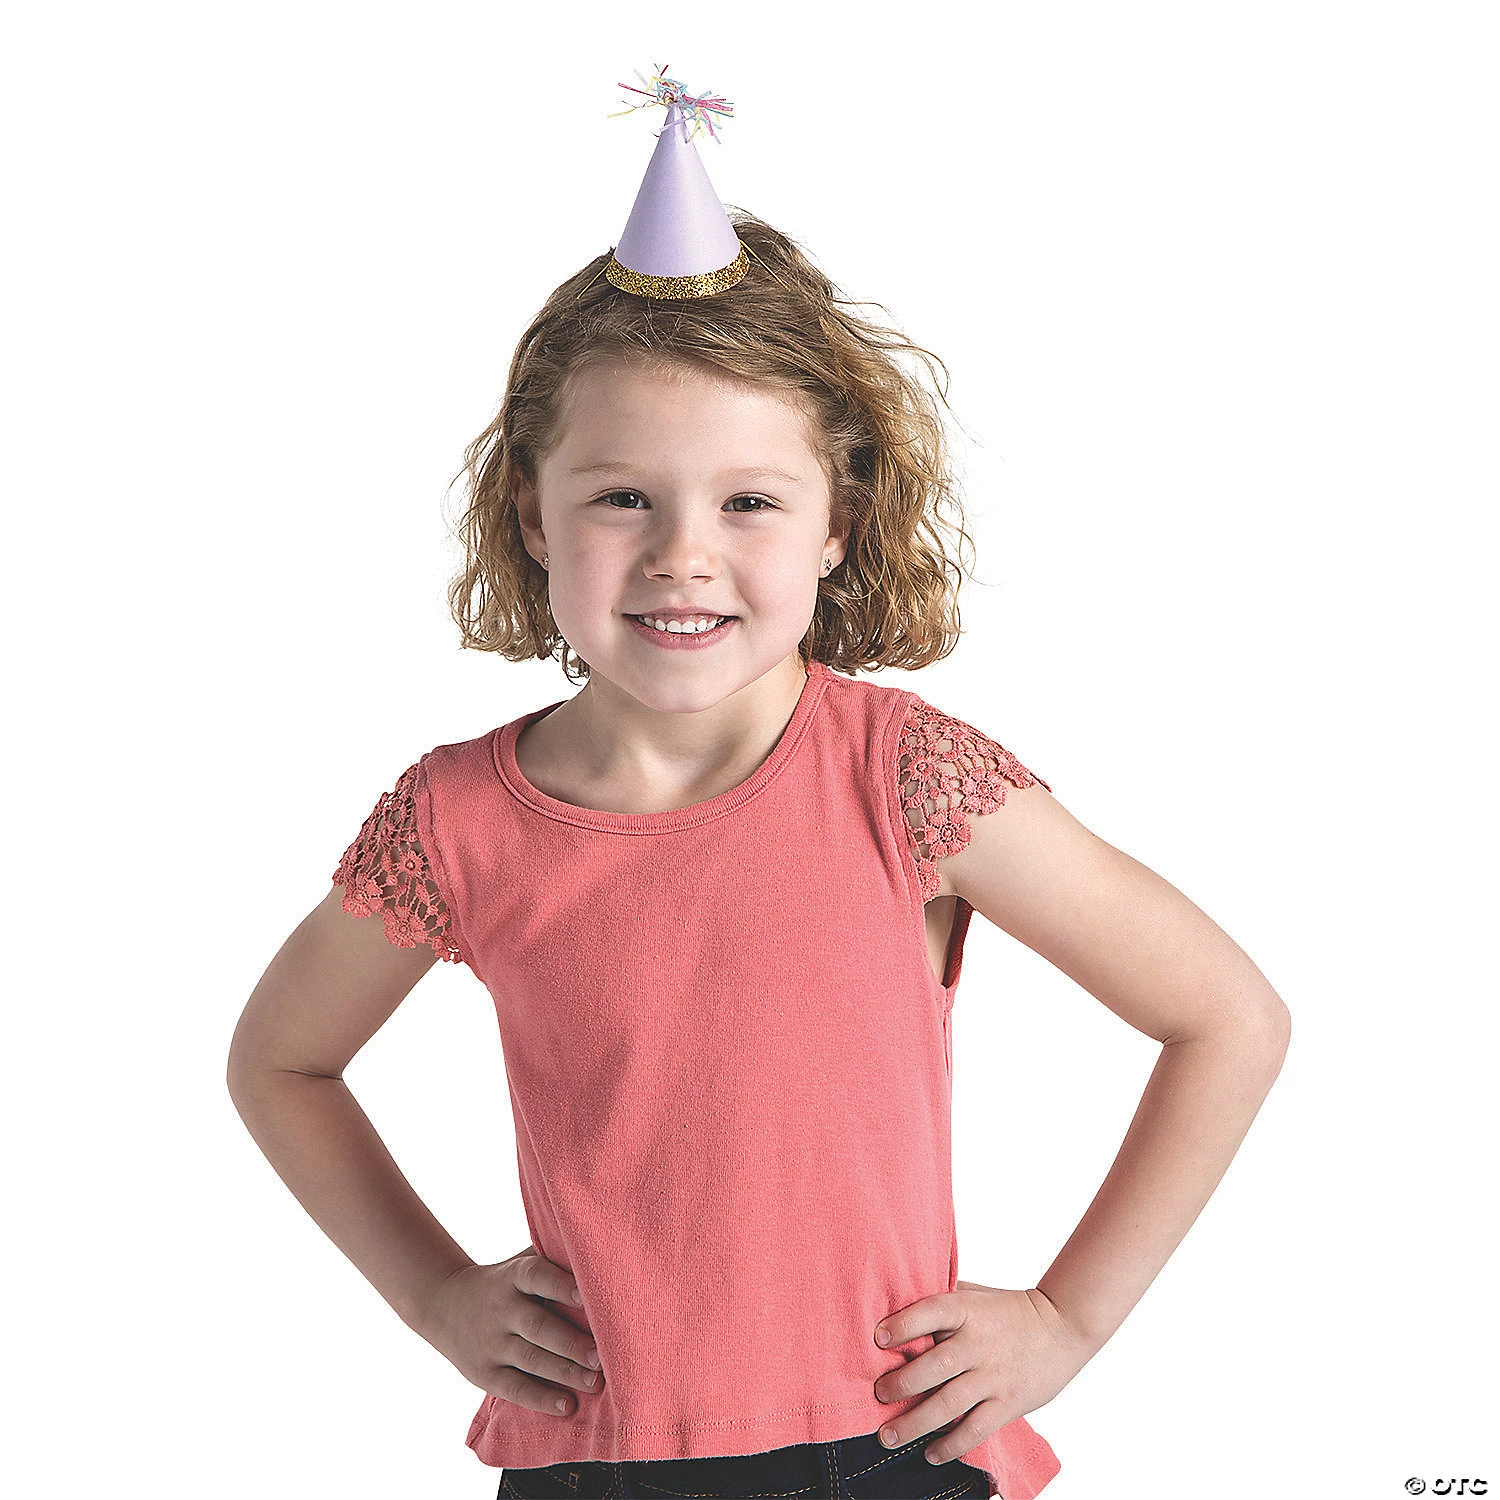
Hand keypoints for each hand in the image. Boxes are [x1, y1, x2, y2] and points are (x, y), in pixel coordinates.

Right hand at [414, 1245, 604, 1417]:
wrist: (445, 1304)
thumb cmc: (504, 1282)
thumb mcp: (519, 1264)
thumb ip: (553, 1260)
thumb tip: (602, 1255)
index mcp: (514, 1276)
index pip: (537, 1276)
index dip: (561, 1285)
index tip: (587, 1295)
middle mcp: (501, 1308)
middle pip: (538, 1326)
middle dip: (571, 1342)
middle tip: (602, 1356)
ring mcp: (491, 1343)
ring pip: (530, 1359)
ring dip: (564, 1372)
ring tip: (594, 1382)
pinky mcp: (484, 1373)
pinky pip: (515, 1388)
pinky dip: (541, 1399)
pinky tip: (567, 1406)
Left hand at [871, 1281, 1093, 1464]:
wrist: (1062, 1328)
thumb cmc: (1009, 1310)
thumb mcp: (976, 1295)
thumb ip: (944, 1298)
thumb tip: (900, 1298)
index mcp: (967, 1310)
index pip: (930, 1312)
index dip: (902, 1325)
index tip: (877, 1339)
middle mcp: (978, 1343)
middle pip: (934, 1366)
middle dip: (901, 1384)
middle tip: (878, 1395)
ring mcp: (993, 1376)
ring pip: (949, 1404)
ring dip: (915, 1422)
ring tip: (888, 1436)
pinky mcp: (1007, 1404)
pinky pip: (975, 1428)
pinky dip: (951, 1445)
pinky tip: (930, 1453)